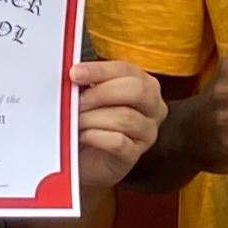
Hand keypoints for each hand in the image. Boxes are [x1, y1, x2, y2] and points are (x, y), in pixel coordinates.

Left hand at [72, 60, 162, 191]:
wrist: (85, 158)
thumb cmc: (91, 122)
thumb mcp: (91, 97)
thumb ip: (87, 83)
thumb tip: (74, 74)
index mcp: (144, 85)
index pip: (126, 70)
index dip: (99, 70)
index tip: (75, 73)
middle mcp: (153, 107)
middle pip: (136, 90)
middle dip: (102, 93)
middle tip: (77, 100)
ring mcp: (147, 133)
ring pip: (125, 118)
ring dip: (93, 118)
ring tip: (75, 121)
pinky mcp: (135, 154)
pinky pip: (118, 142)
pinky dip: (96, 137)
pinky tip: (83, 136)